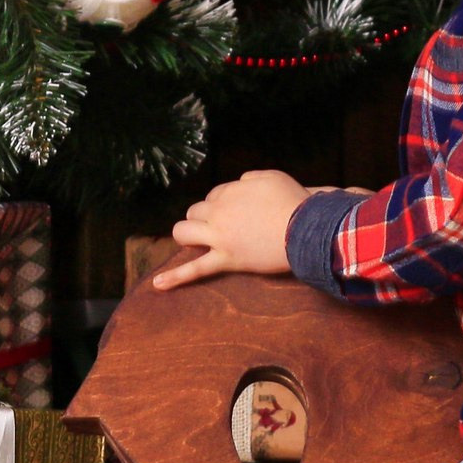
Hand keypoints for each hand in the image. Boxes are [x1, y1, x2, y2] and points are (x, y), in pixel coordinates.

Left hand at [152, 170, 310, 290]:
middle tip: (219, 227)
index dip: (222, 204)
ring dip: (187, 234)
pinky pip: (195, 270)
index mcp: (231, 191)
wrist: (305, 229)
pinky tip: (157, 285)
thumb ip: (252, 178)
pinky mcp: (226, 259)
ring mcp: (219, 237)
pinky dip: (175, 277)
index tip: (235, 212)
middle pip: (196, 211)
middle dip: (203, 218)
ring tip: (194, 241)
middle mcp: (219, 212)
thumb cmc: (293, 202)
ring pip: (184, 232)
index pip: (214, 195)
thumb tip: (241, 183)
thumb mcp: (272, 177)